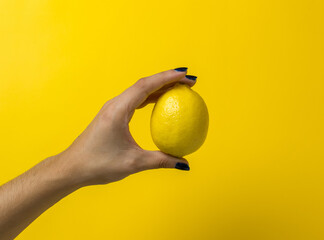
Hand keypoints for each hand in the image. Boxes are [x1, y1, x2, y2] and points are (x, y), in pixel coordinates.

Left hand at [57, 68, 195, 185]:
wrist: (72, 168)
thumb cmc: (98, 164)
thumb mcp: (133, 163)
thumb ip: (160, 161)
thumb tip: (183, 163)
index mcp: (118, 110)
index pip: (146, 86)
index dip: (167, 78)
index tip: (185, 75)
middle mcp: (115, 104)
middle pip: (145, 84)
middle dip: (167, 79)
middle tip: (189, 82)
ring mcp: (113, 108)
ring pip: (140, 90)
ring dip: (159, 87)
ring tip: (179, 89)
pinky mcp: (113, 115)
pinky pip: (135, 100)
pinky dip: (150, 98)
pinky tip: (161, 103)